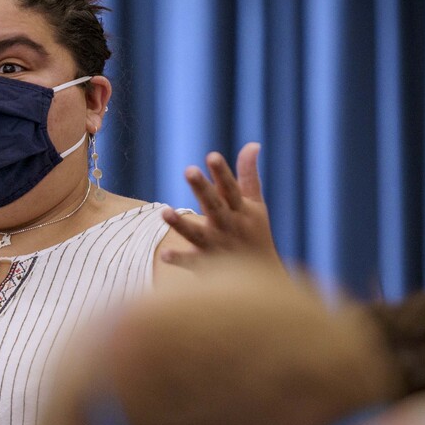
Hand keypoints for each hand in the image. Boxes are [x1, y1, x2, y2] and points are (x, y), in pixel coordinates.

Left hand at [159, 142, 282, 270]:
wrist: (261, 280)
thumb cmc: (255, 234)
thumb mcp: (254, 205)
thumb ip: (248, 175)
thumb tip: (252, 143)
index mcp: (240, 211)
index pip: (231, 189)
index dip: (222, 173)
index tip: (211, 155)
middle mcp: (228, 227)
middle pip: (214, 207)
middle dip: (203, 189)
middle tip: (189, 170)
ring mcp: (217, 247)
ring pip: (198, 234)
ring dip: (182, 224)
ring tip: (164, 211)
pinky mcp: (206, 266)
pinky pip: (191, 263)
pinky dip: (179, 259)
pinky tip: (163, 254)